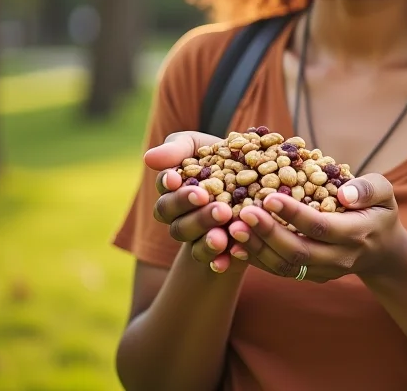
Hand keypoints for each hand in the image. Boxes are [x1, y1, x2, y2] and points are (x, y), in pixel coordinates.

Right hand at [145, 131, 238, 272]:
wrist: (258, 173)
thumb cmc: (221, 152)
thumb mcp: (200, 144)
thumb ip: (176, 149)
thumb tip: (148, 158)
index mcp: (174, 191)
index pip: (166, 193)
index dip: (170, 188)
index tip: (176, 179)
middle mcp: (183, 217)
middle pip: (178, 223)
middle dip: (195, 215)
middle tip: (215, 206)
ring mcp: (201, 236)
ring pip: (195, 244)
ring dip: (206, 240)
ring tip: (222, 236)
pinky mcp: (223, 250)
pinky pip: (216, 262)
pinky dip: (220, 261)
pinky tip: (230, 257)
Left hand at [225, 174, 406, 282]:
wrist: (382, 250)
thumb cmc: (379, 211)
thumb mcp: (385, 192)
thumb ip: (368, 189)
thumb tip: (345, 193)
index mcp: (356, 234)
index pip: (320, 227)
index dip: (293, 214)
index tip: (269, 197)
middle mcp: (339, 257)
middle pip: (298, 251)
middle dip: (268, 233)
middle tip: (243, 213)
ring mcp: (324, 271)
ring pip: (287, 266)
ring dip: (258, 249)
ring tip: (234, 228)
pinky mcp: (311, 276)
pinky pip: (282, 271)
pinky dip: (258, 260)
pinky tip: (237, 245)